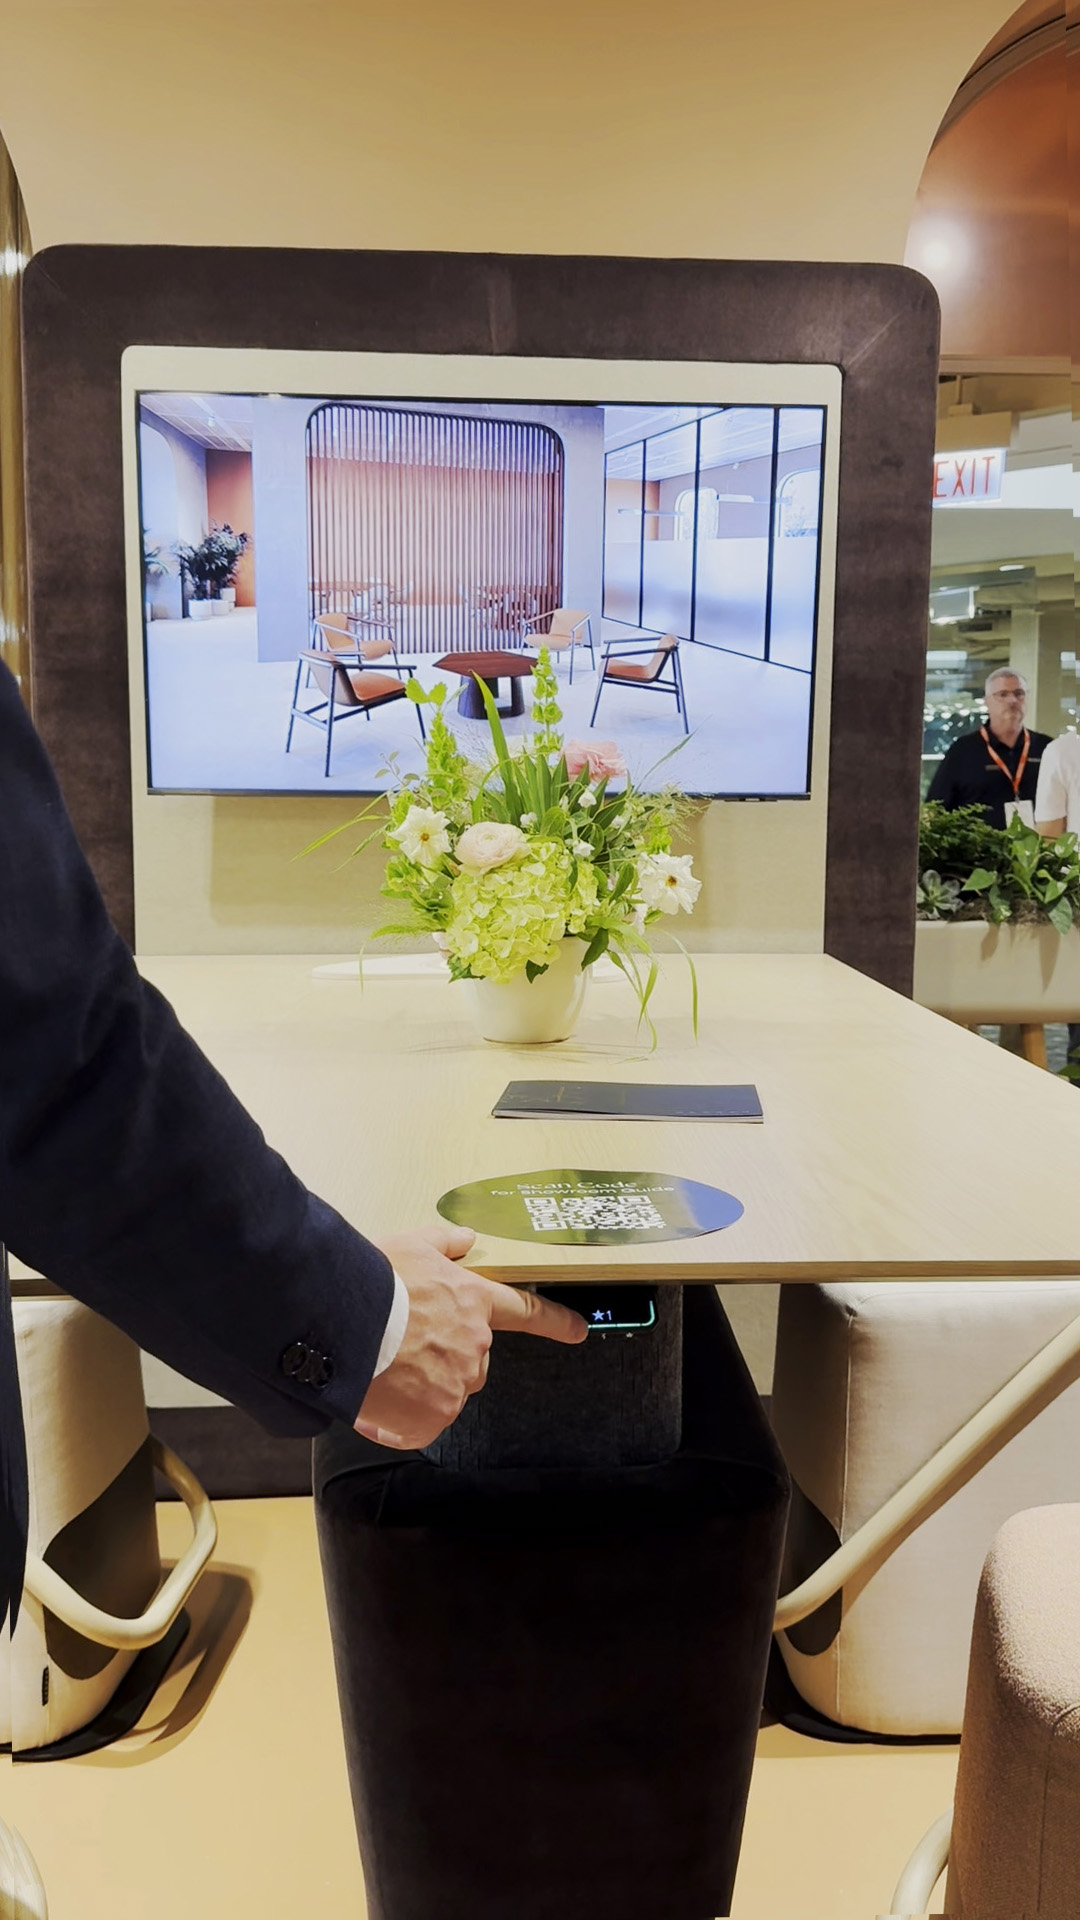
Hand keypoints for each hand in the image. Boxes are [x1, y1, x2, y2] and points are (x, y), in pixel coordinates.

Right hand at [355, 1222, 587, 1449]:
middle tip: (403, 1349)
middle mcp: (476, 1343)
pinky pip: (421, 1424)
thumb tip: (466, 1238)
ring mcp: (458, 1381)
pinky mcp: (435, 1414)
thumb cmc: (375, 1281)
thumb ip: (443, 1243)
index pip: (526, 1311)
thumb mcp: (412, 1246)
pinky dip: (401, 1419)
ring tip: (383, 1370)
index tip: (579, 1329)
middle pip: (472, 1359)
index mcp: (474, 1301)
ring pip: (446, 1390)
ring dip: (421, 1387)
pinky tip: (379, 1400)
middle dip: (444, 1358)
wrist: (345, 1321)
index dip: (555, 1321)